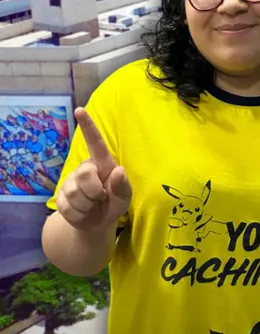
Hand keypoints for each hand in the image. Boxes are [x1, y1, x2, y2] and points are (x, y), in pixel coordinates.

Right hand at [55, 107, 131, 231]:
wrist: (96, 223)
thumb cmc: (114, 203)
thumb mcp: (124, 198)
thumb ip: (123, 186)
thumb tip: (119, 170)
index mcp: (102, 164)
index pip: (95, 143)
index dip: (88, 126)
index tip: (81, 110)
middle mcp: (84, 169)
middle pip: (84, 174)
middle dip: (95, 191)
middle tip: (101, 198)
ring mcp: (70, 183)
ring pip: (75, 193)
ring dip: (87, 205)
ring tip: (93, 205)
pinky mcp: (60, 198)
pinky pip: (68, 207)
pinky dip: (80, 214)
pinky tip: (83, 213)